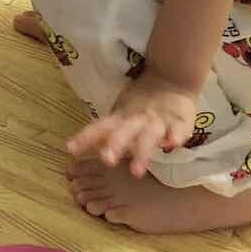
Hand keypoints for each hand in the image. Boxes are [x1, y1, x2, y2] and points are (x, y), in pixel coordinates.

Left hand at [67, 72, 196, 177]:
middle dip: (115, 144)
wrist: (171, 79)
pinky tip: (172, 144)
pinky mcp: (180, 121)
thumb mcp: (120, 115)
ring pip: (149, 136)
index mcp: (121, 118)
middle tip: (106, 160)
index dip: (86, 137)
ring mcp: (159, 120)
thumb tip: (77, 146)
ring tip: (136, 172)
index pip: (100, 127)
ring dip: (142, 152)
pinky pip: (179, 129)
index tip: (70, 150)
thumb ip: (104, 132)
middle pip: (125, 131)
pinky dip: (176, 136)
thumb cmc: (141, 105)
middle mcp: (138, 119)